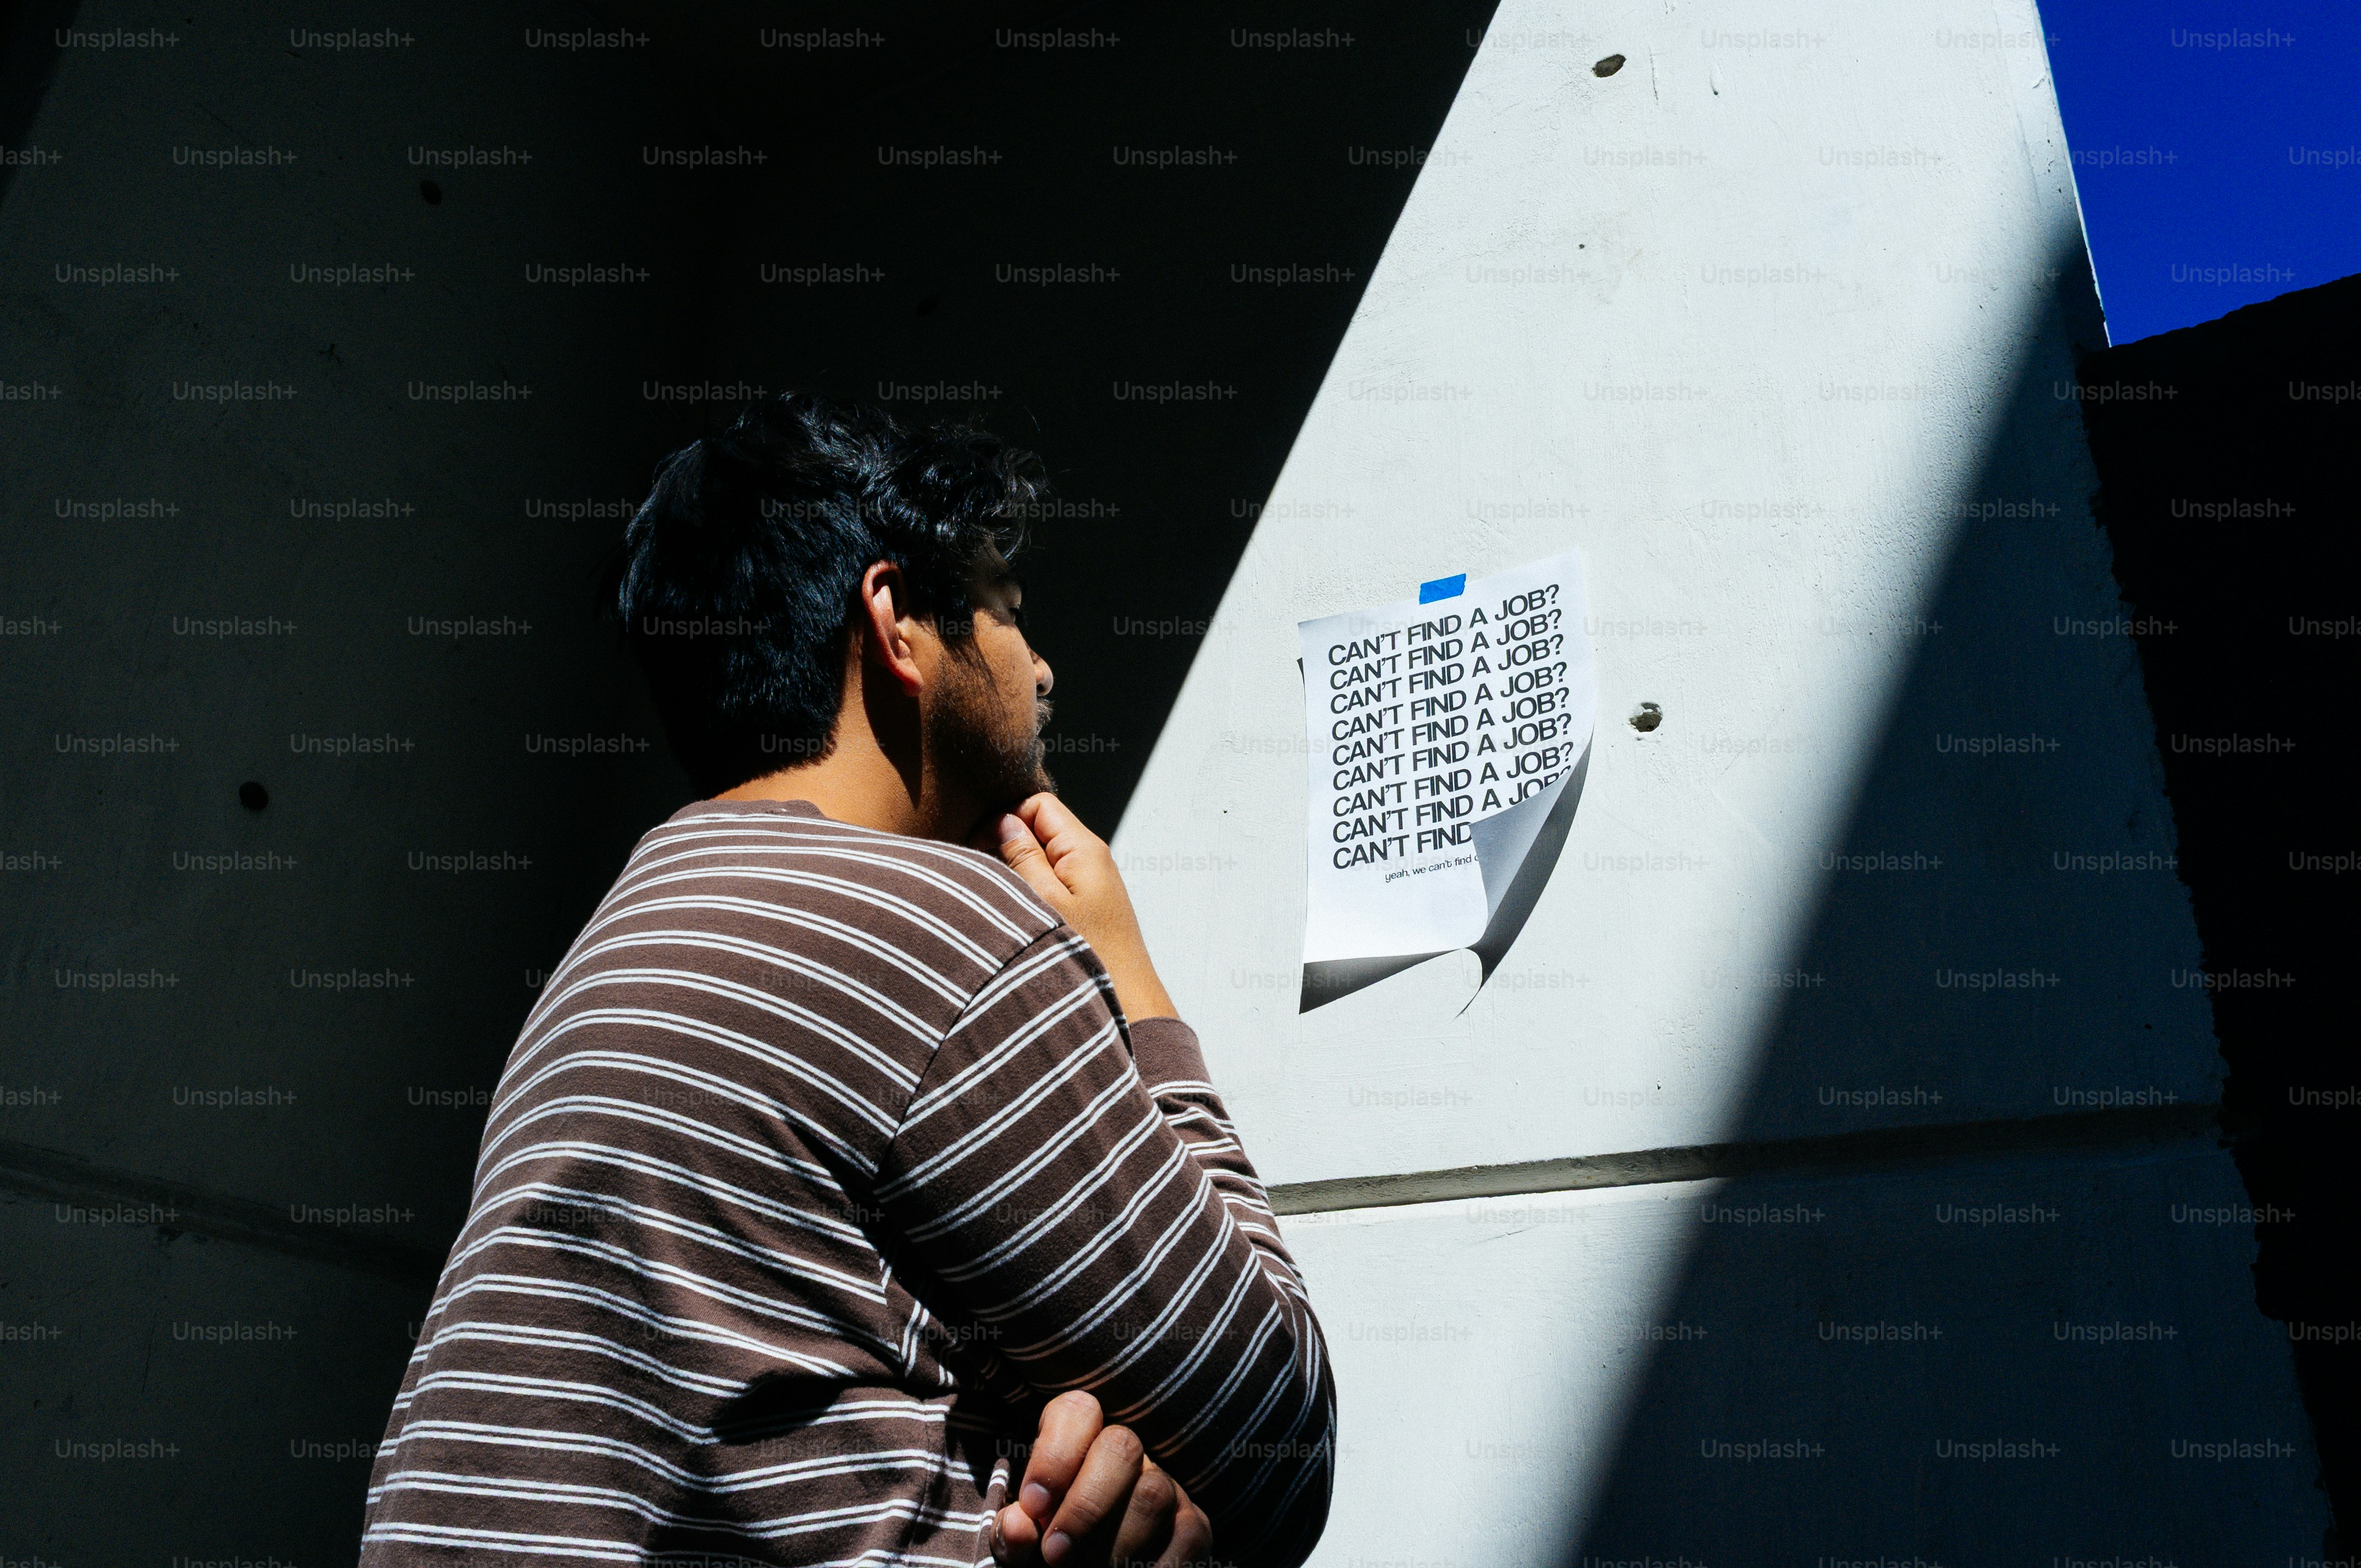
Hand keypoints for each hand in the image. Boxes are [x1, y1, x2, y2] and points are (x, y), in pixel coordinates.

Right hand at [976, 795, 1176, 1021]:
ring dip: (1018, 874)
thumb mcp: (1045, 901)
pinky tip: (1020, 916)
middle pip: (1039, 830)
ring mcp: (1089, 884)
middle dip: (1008, 846)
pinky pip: (1052, 885)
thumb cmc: (1089, 954)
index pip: (1038, 805)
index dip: (1005, 818)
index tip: (980, 846)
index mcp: (1084, 849)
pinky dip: (1031, 893)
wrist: (1128, 1003)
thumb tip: (1005, 821)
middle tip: (985, 876)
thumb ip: (1023, 857)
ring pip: (1043, 860)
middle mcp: (1090, 860)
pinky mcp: (1087, 907)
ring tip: (1002, 902)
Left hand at [991, 1390, 1211, 1567]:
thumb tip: (1018, 1526)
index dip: (1054, 1455)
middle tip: (1055, 1556)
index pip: (1078, 1412)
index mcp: (1080, 1440)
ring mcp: (1167, 1486)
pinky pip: (1187, 1536)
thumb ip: (1014, 1534)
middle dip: (1085, 1506)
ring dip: (1113, 1546)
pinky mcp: (1193, 1525)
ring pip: (1153, 1493)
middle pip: (1122, 1447)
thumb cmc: (1049, 1554)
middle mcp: (1128, 1454)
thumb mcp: (1023, 1545)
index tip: (1033, 1507)